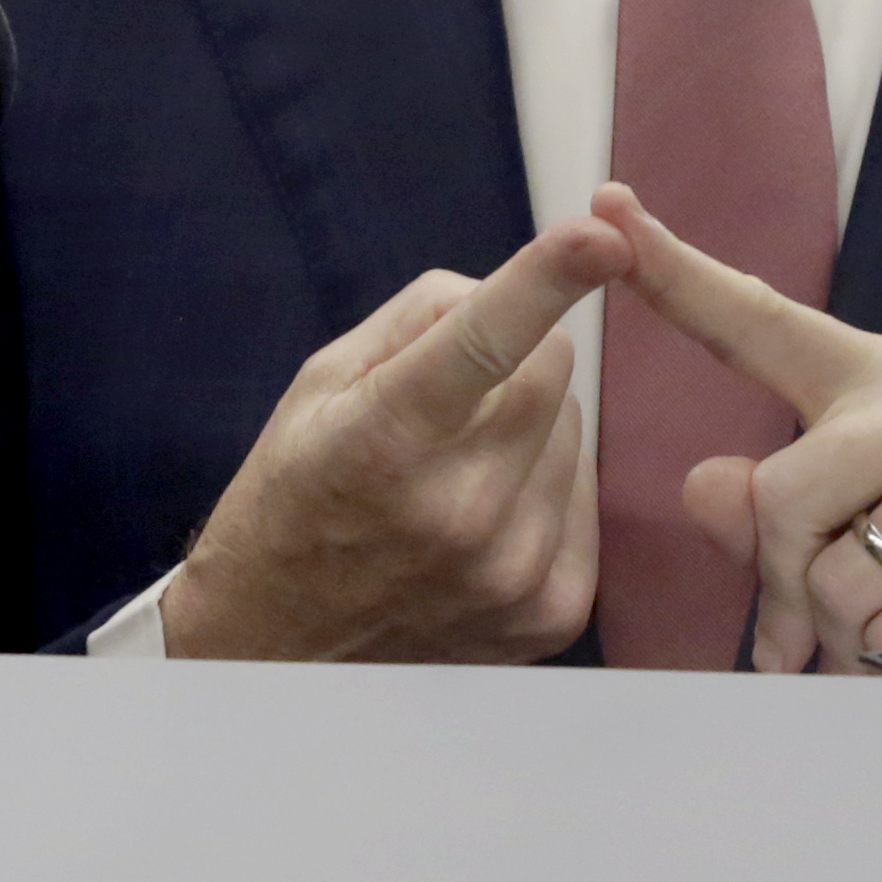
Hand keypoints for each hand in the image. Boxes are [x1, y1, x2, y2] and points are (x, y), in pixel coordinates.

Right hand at [161, 215, 625, 662]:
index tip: (602, 236)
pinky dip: (546, 490)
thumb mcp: (321, 385)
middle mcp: (455, 512)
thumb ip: (419, 319)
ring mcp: (508, 572)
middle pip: (551, 373)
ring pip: (574, 435)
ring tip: (456, 474)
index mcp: (385, 440)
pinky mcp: (548, 614)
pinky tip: (485, 518)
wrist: (278, 645)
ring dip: (530, 432)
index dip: (548, 278)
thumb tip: (512, 289)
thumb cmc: (296, 495)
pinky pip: (586, 503)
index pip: (485, 341)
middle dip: (517, 361)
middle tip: (454, 401)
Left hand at [595, 182, 881, 673]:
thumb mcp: (838, 536)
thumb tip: (708, 487)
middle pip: (785, 500)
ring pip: (845, 580)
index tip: (608, 211)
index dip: (677, 275)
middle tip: (851, 614)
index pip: (762, 324)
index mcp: (879, 385)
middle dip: (798, 584)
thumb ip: (762, 514)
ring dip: (858, 637)